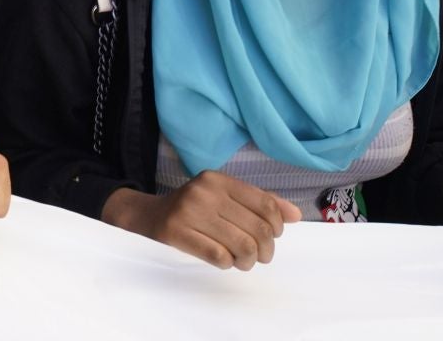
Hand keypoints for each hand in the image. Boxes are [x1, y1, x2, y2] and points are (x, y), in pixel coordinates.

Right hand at [103, 173, 300, 270]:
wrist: (147, 217)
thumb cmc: (193, 210)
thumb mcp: (222, 197)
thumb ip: (258, 203)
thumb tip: (296, 215)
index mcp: (218, 179)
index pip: (265, 203)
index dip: (277, 226)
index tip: (272, 237)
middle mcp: (204, 192)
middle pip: (257, 229)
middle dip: (266, 250)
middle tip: (260, 256)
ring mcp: (189, 212)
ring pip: (242, 245)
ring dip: (249, 260)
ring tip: (244, 261)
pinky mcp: (177, 233)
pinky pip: (219, 256)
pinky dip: (228, 263)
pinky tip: (225, 260)